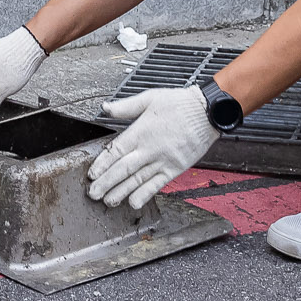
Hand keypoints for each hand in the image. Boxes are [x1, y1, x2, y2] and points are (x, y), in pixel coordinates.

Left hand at [87, 86, 216, 209]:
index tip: (92, 175)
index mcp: (141, 131)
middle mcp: (149, 148)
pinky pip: (157, 184)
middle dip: (106, 183)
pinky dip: (144, 194)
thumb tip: (106, 107)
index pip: (116, 151)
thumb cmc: (180, 104)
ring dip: (121, 192)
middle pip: (123, 169)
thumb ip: (126, 106)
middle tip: (93, 194)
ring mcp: (162, 160)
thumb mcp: (150, 98)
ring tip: (108, 201)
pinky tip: (133, 202)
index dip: (102, 164)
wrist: (207, 112)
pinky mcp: (175, 168)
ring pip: (138, 180)